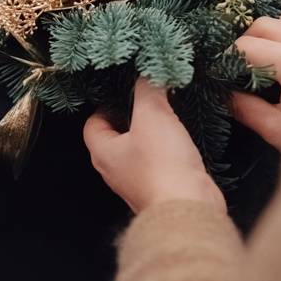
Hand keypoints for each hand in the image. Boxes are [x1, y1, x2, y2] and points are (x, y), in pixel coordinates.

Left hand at [84, 79, 223, 213]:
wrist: (188, 208)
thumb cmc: (161, 165)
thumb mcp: (153, 115)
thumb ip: (148, 90)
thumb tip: (148, 73)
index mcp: (103, 153)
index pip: (92, 124)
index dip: (104, 106)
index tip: (122, 93)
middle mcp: (116, 171)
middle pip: (116, 137)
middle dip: (132, 118)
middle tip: (148, 101)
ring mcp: (138, 183)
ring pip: (140, 151)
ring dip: (153, 134)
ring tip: (168, 116)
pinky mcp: (162, 189)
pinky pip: (161, 164)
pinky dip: (169, 151)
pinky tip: (183, 140)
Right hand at [230, 11, 280, 152]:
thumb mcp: (278, 130)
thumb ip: (245, 108)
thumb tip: (224, 94)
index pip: (244, 46)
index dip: (227, 58)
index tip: (221, 72)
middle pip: (262, 24)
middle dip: (245, 42)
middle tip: (241, 66)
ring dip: (272, 32)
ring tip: (268, 56)